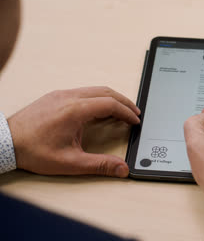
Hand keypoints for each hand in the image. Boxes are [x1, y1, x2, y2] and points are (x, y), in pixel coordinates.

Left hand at [7, 87, 139, 177]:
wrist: (5, 142)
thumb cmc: (33, 150)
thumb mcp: (70, 162)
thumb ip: (99, 164)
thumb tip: (121, 168)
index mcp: (75, 110)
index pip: (110, 104)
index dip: (126, 112)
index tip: (135, 120)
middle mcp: (69, 97)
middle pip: (105, 92)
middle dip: (124, 102)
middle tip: (135, 112)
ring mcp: (61, 94)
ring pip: (94, 89)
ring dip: (111, 98)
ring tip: (120, 110)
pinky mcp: (55, 96)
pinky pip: (83, 91)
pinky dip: (97, 97)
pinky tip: (98, 109)